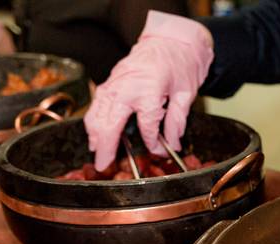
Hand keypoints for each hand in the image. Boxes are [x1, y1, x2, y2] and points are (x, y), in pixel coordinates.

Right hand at [84, 11, 213, 170]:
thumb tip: (173, 144)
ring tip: (98, 153)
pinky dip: (93, 121)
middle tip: (103, 166)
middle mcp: (126, 88)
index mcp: (149, 91)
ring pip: (97, 114)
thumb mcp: (186, 93)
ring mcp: (114, 84)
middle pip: (110, 123)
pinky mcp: (109, 82)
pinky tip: (95, 134)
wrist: (169, 40)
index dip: (152, 144)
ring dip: (95, 135)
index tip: (159, 153)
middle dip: (105, 147)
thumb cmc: (179, 63)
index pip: (147, 127)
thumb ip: (178, 121)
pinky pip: (96, 105)